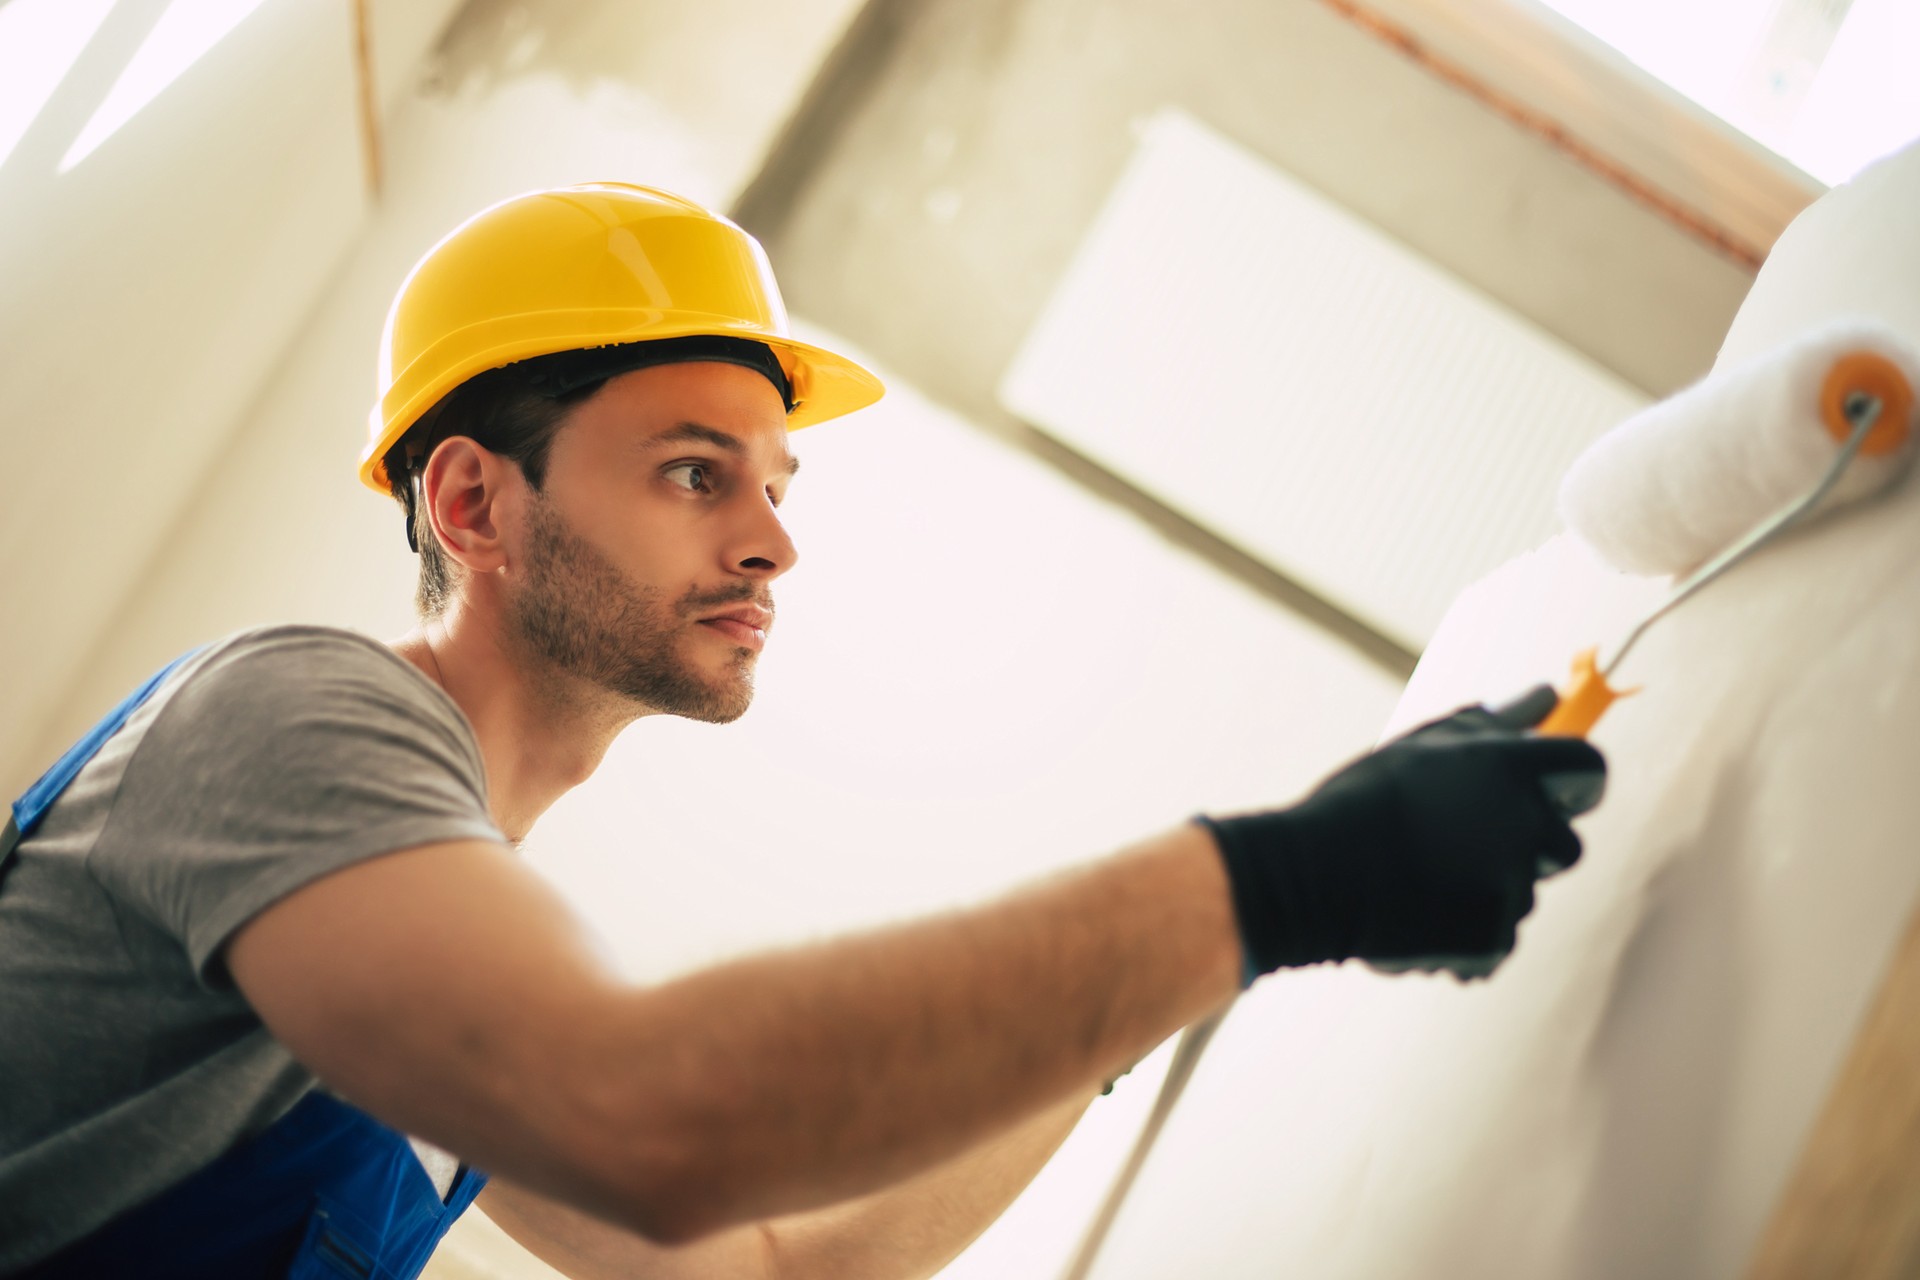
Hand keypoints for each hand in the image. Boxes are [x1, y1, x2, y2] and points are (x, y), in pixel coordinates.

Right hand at [1199, 687, 1604, 981]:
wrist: (1314, 876)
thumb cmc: (1366, 801)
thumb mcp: (1426, 749)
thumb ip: (1496, 724)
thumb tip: (1548, 694)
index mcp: (1510, 768)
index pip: (1588, 770)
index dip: (1572, 783)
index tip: (1548, 792)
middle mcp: (1523, 825)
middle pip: (1565, 844)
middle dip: (1528, 846)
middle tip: (1462, 844)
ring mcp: (1511, 886)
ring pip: (1523, 893)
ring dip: (1487, 890)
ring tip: (1423, 882)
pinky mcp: (1493, 939)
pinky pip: (1496, 940)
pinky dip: (1465, 935)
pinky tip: (1417, 918)